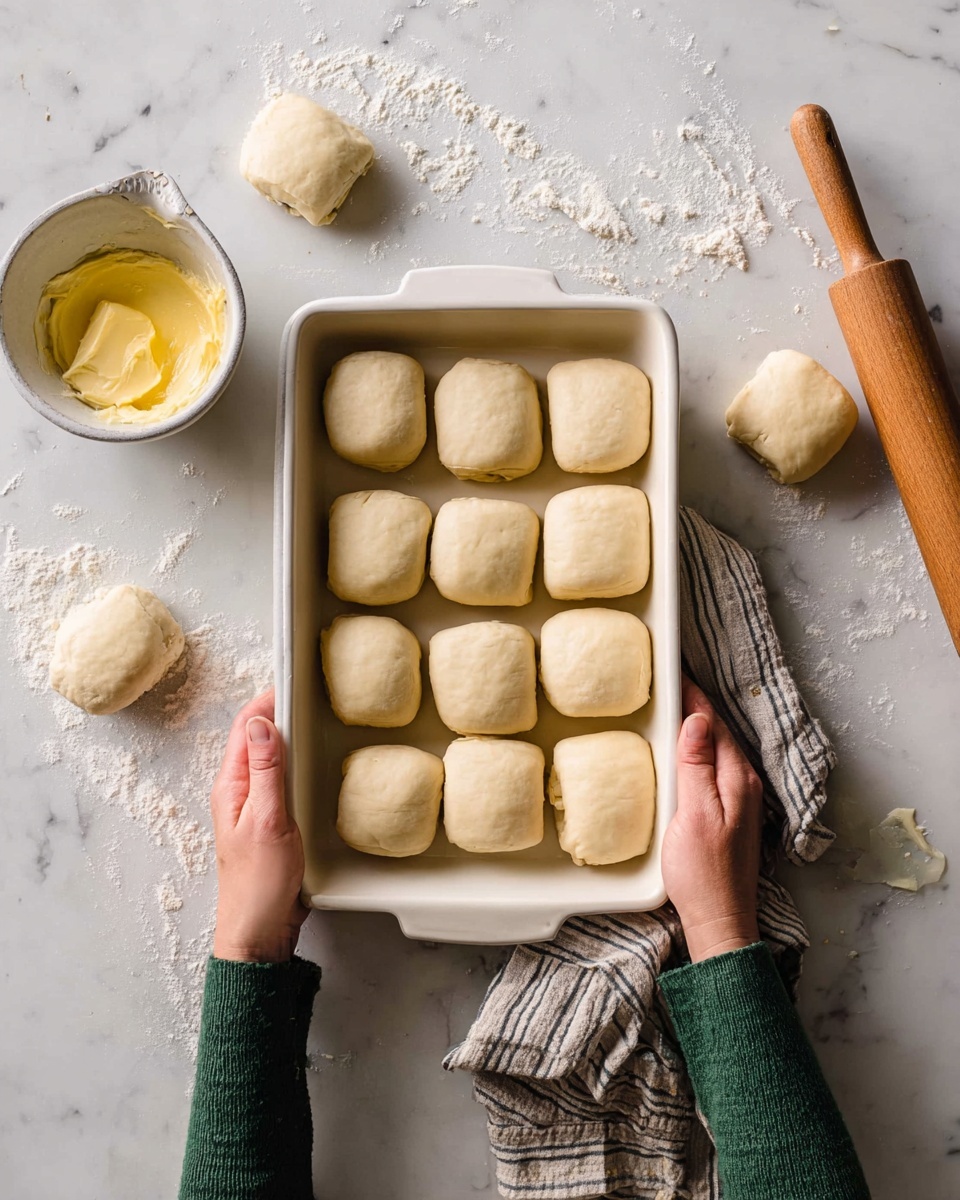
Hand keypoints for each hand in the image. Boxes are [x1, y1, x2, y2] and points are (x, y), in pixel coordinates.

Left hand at [210, 689, 308, 962]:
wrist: (260, 931)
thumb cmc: (259, 883)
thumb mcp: (267, 820)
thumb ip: (264, 770)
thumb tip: (262, 722)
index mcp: (230, 785)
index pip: (246, 727)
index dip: (268, 700)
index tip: (295, 680)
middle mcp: (239, 790)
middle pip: (257, 737)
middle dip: (279, 711)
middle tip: (312, 692)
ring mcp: (255, 806)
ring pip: (270, 758)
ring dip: (288, 736)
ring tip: (317, 718)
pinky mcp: (272, 821)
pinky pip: (281, 780)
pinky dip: (296, 763)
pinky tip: (315, 764)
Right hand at [662, 677, 762, 962]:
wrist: (719, 920)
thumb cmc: (703, 873)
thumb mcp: (692, 814)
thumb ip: (694, 765)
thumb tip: (696, 719)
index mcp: (735, 778)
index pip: (711, 722)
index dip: (692, 693)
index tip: (673, 668)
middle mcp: (743, 783)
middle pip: (716, 731)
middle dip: (693, 703)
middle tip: (667, 678)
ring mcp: (738, 799)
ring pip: (715, 748)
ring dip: (695, 726)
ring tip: (670, 705)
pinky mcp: (729, 813)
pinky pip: (712, 767)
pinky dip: (696, 750)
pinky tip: (681, 752)